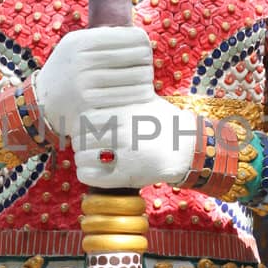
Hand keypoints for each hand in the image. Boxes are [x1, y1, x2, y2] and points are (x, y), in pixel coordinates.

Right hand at [34, 28, 153, 140]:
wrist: (41, 102)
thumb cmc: (68, 70)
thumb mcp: (76, 46)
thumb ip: (102, 38)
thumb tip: (139, 36)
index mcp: (81, 42)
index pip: (129, 37)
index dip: (143, 44)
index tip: (146, 50)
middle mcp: (81, 61)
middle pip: (135, 58)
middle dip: (146, 65)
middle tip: (148, 71)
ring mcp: (83, 84)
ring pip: (134, 80)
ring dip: (146, 84)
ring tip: (147, 86)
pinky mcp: (87, 106)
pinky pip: (125, 99)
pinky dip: (138, 98)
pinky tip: (141, 98)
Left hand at [75, 101, 198, 190]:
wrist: (186, 148)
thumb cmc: (161, 122)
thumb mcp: (142, 100)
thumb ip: (118, 96)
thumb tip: (87, 91)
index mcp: (124, 111)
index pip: (85, 118)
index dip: (82, 124)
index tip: (87, 128)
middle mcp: (124, 131)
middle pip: (80, 137)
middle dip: (80, 141)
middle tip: (86, 144)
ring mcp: (125, 154)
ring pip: (82, 157)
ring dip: (82, 158)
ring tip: (89, 157)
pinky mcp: (126, 175)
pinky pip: (90, 176)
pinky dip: (86, 173)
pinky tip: (92, 170)